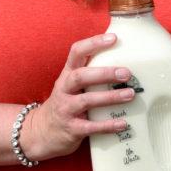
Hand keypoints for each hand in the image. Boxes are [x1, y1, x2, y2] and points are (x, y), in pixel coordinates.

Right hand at [19, 33, 134, 161]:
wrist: (41, 132)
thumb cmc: (65, 103)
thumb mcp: (71, 85)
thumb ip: (90, 75)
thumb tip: (124, 62)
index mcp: (67, 75)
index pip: (76, 52)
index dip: (94, 43)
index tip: (114, 38)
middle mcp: (64, 89)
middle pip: (81, 76)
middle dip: (104, 73)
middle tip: (126, 73)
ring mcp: (66, 109)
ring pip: (86, 101)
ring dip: (110, 97)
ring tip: (130, 95)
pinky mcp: (71, 129)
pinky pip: (90, 127)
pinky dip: (107, 125)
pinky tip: (123, 123)